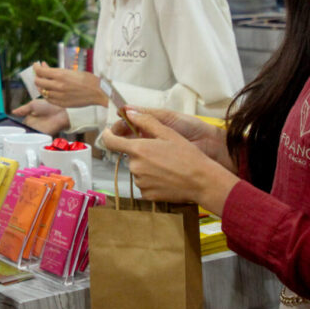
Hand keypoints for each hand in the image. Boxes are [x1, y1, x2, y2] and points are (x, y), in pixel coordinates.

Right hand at [12, 98, 69, 134]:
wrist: (61, 110)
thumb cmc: (49, 106)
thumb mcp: (33, 105)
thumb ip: (23, 109)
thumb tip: (12, 111)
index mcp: (29, 120)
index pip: (19, 126)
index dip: (14, 128)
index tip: (9, 130)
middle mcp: (33, 127)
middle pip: (23, 132)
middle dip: (18, 134)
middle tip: (12, 134)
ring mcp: (38, 132)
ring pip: (28, 136)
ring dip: (23, 137)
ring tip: (17, 137)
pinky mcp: (43, 135)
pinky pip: (35, 139)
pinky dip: (31, 139)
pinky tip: (26, 138)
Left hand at [31, 62, 105, 108]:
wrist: (98, 92)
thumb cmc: (87, 79)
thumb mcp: (71, 71)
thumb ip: (56, 71)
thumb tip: (44, 66)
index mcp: (61, 75)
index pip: (40, 71)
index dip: (36, 67)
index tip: (36, 65)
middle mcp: (58, 85)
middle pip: (38, 81)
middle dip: (37, 76)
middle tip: (39, 74)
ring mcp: (59, 96)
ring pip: (42, 91)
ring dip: (41, 86)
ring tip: (43, 82)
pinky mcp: (62, 104)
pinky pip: (49, 99)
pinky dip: (46, 95)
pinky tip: (49, 91)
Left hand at [102, 110, 240, 214]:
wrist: (202, 182)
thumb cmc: (187, 155)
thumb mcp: (168, 133)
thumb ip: (146, 121)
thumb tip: (129, 113)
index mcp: (138, 150)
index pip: (110, 142)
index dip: (107, 135)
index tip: (109, 132)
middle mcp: (135, 167)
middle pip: (130, 156)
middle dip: (141, 153)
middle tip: (161, 153)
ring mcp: (140, 182)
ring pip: (138, 170)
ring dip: (147, 167)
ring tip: (168, 166)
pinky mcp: (147, 195)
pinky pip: (144, 184)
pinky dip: (152, 180)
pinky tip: (167, 178)